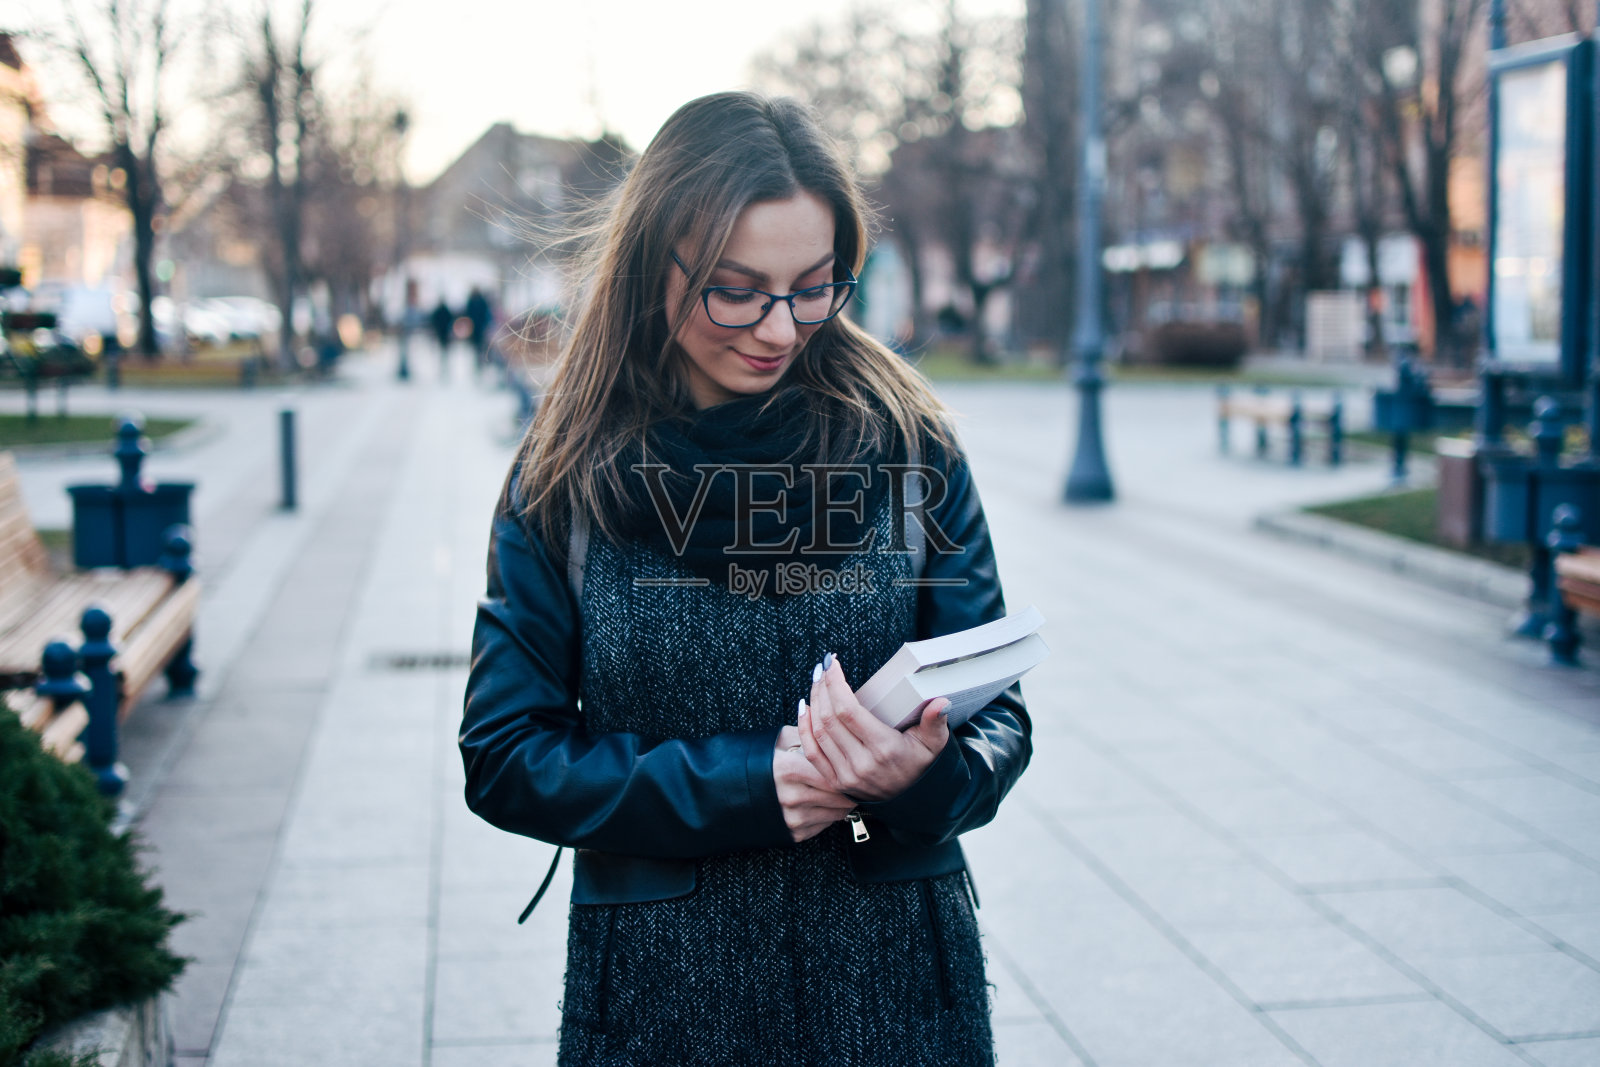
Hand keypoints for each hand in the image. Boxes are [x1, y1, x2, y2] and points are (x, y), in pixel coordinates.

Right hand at [773, 725, 856, 841]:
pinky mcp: (794, 833)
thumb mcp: (782, 740)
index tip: (855, 767)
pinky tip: (828, 804)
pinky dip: (831, 815)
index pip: (833, 773)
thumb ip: (810, 736)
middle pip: (839, 795)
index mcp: (790, 769)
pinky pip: (825, 825)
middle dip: (851, 789)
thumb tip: (836, 725)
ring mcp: (793, 817)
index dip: (848, 770)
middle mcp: (792, 796)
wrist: (736, 791)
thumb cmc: (762, 760)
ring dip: (845, 803)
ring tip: (845, 792)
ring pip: (836, 813)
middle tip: (858, 781)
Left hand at [799, 656, 949, 802]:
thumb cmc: (921, 763)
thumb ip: (936, 722)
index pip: (848, 711)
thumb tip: (941, 702)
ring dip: (814, 703)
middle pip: (829, 719)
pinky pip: (812, 752)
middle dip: (822, 688)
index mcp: (884, 749)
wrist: (911, 800)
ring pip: (818, 732)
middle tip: (823, 668)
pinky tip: (805, 708)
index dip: (835, 684)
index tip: (832, 664)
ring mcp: (846, 775)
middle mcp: (861, 764)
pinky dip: (804, 728)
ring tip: (816, 682)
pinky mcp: (835, 782)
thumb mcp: (934, 743)